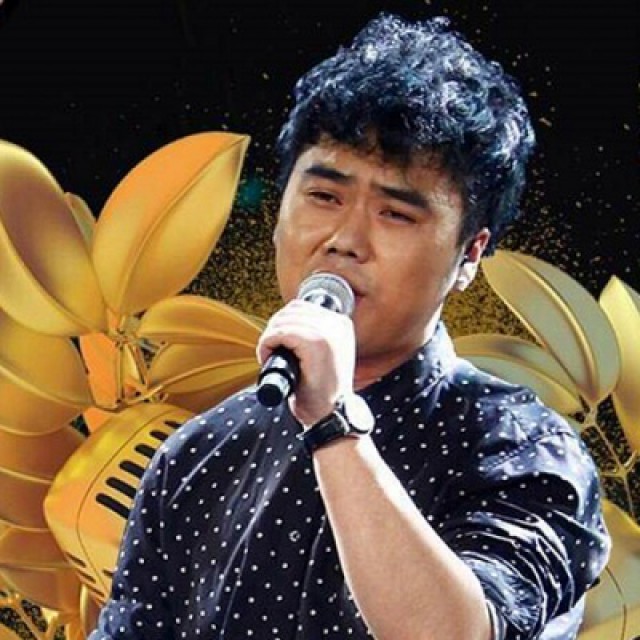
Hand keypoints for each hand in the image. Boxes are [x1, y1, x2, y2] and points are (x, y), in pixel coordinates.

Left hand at [256, 300, 355, 426]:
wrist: (330, 416)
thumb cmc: (322, 390)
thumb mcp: (324, 354)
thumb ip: (313, 334)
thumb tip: (284, 319)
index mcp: (341, 323)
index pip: (301, 306)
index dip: (283, 323)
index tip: (280, 344)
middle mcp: (338, 323)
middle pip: (290, 310)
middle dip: (275, 329)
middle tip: (272, 352)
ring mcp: (328, 333)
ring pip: (282, 321)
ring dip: (269, 339)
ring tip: (272, 358)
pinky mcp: (315, 344)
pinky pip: (280, 333)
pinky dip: (267, 345)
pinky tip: (268, 359)